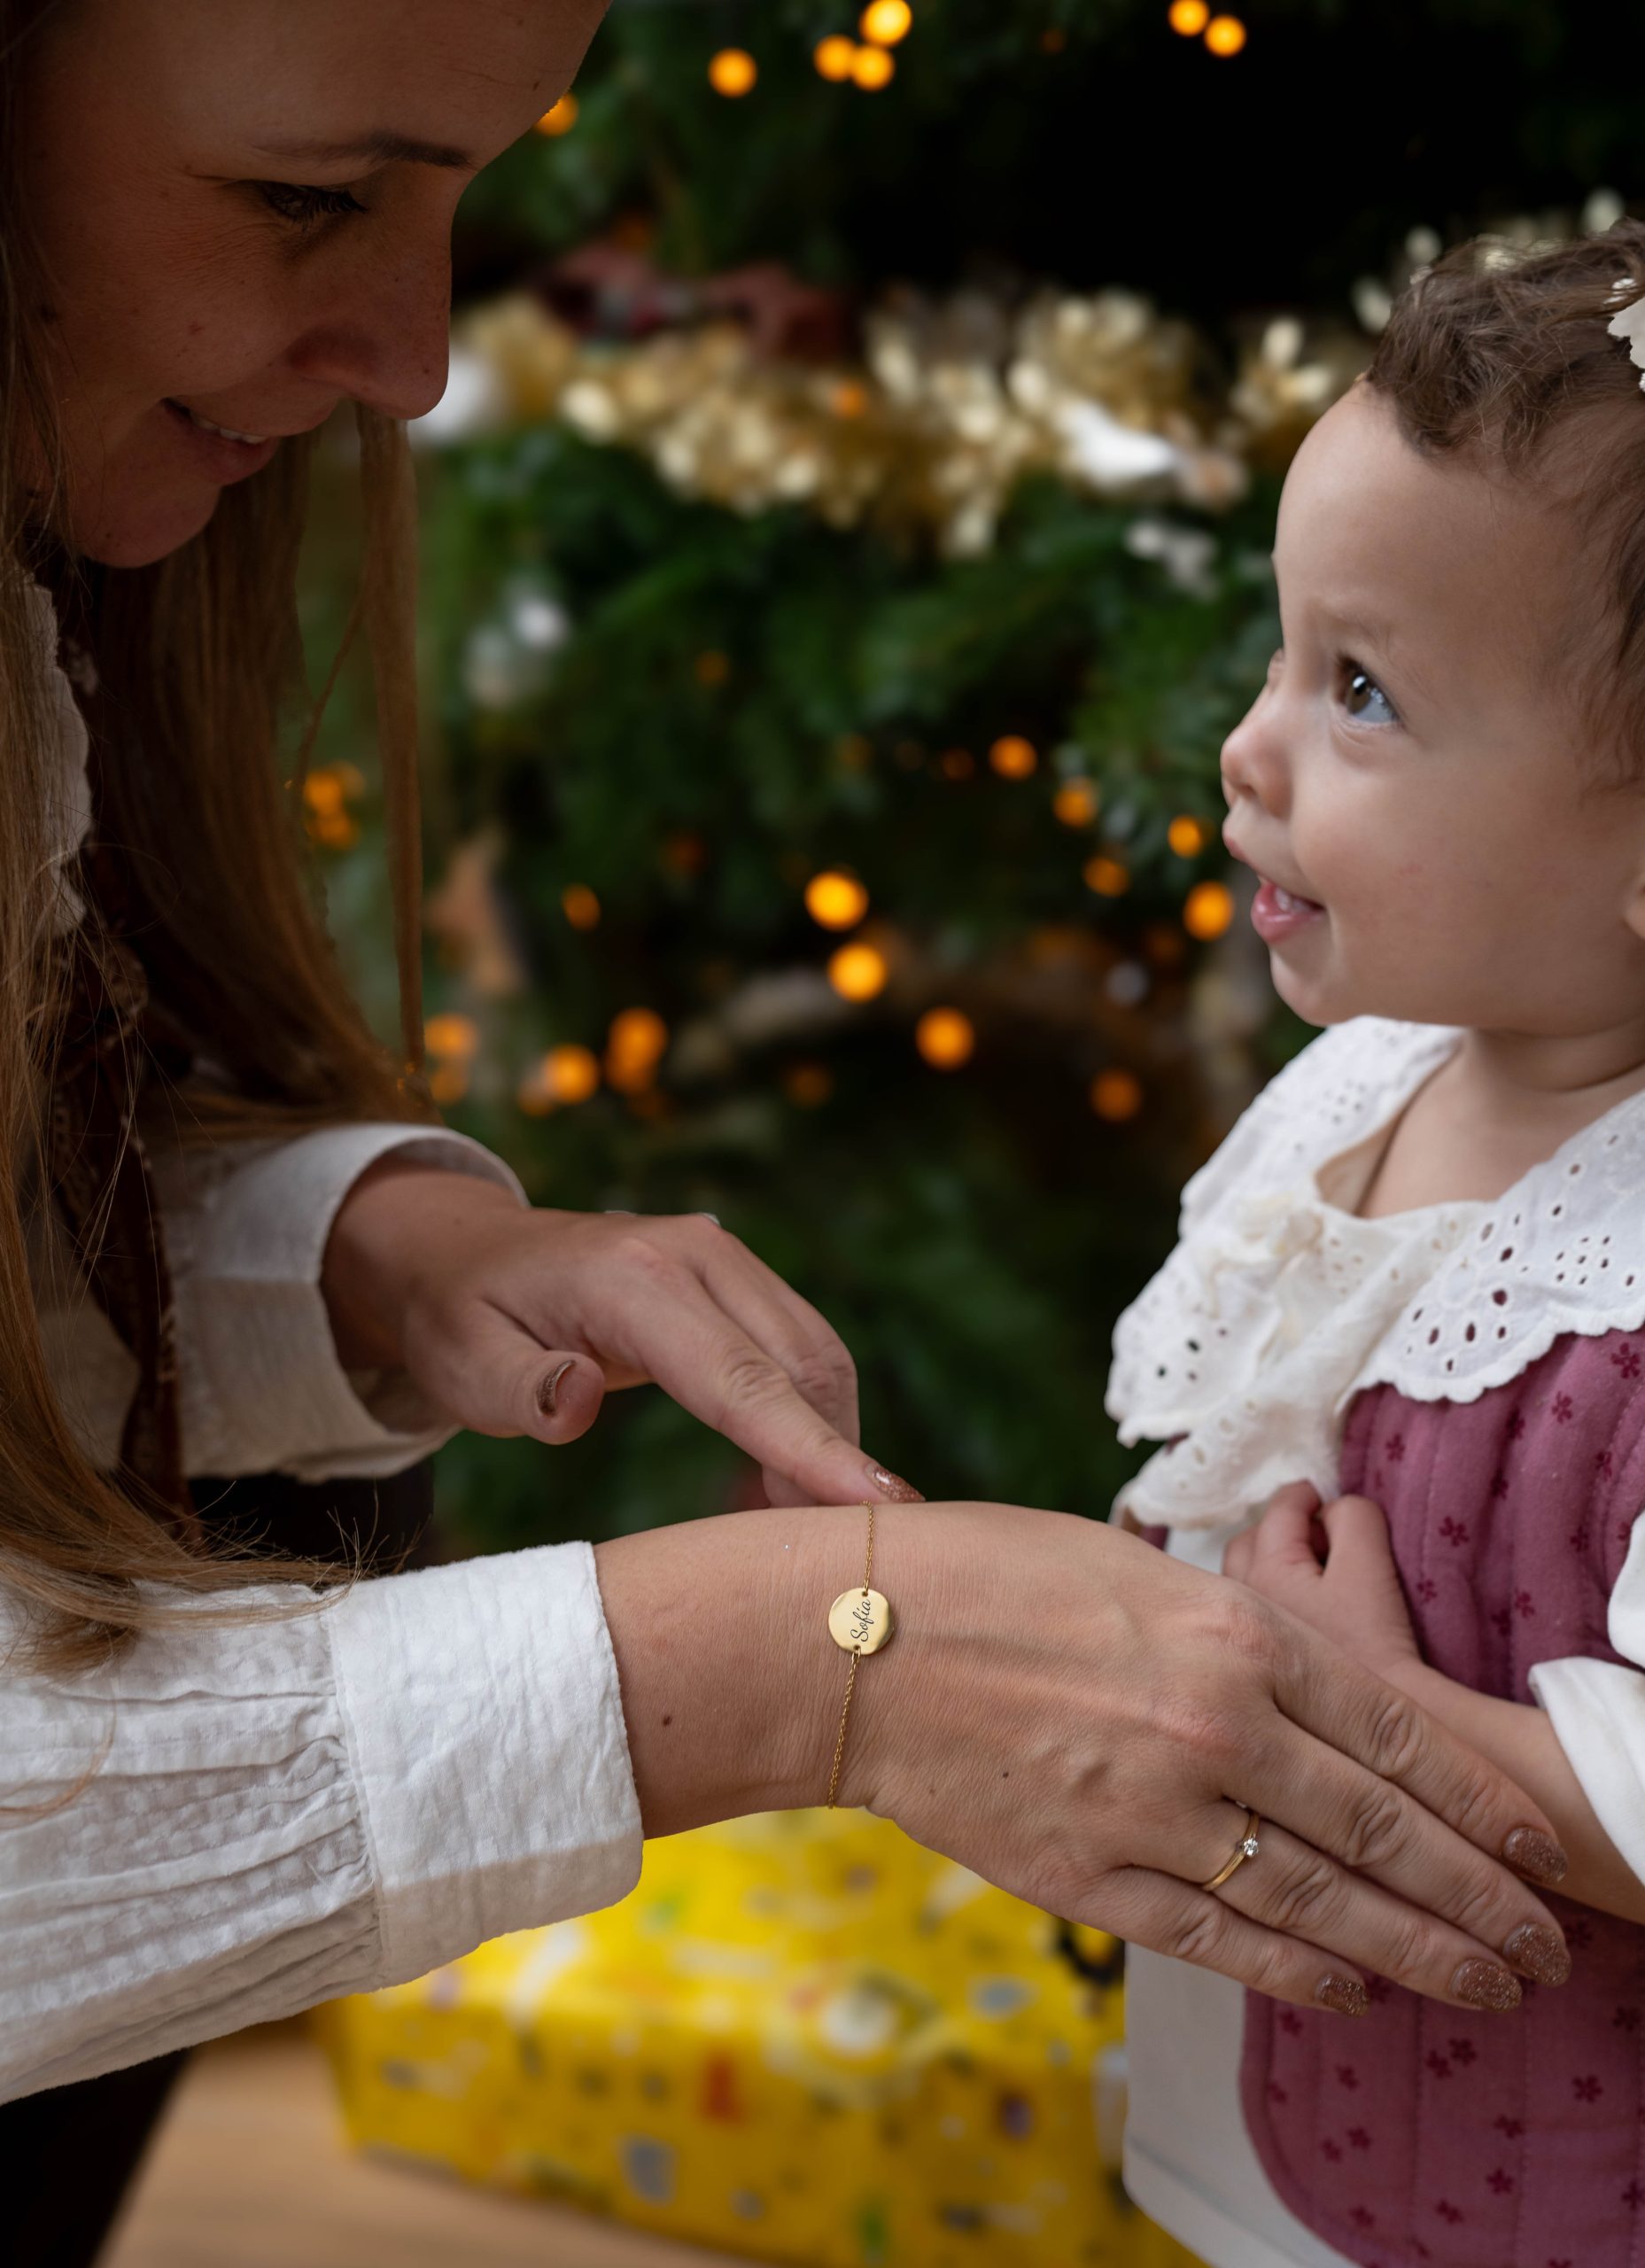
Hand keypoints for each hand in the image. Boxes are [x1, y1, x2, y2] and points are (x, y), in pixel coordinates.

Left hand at [321, 1161, 921, 1507]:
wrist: (467, 1248)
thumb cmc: (461, 1318)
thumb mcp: (460, 1362)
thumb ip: (516, 1389)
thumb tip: (579, 1400)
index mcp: (633, 1280)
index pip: (742, 1379)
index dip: (811, 1450)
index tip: (879, 1505)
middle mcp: (698, 1254)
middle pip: (802, 1367)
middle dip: (830, 1463)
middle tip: (824, 1563)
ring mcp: (726, 1258)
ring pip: (817, 1357)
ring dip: (824, 1444)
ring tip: (787, 1530)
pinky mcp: (740, 1277)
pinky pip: (800, 1350)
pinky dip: (806, 1419)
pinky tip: (770, 1482)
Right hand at [600, 1502, 1571, 2018]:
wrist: (852, 1639)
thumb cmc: (985, 1573)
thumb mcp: (1134, 1565)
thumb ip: (1232, 1630)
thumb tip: (1308, 1686)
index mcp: (1232, 1632)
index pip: (1396, 1736)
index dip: (1478, 1804)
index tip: (1531, 1847)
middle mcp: (1215, 1726)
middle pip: (1385, 1832)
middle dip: (1479, 1899)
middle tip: (1541, 1945)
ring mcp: (1155, 1811)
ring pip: (1322, 1903)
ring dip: (1419, 1953)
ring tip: (1484, 1986)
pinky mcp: (1094, 1875)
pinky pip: (1225, 1940)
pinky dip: (1302, 1973)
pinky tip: (1354, 1991)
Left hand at [1224, 1482, 1421, 1684]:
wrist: (1372, 1725)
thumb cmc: (1375, 1644)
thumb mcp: (1369, 1567)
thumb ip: (1353, 1520)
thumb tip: (1336, 1507)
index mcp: (1266, 1568)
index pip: (1281, 1509)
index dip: (1307, 1498)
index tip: (1321, 1500)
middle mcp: (1239, 1595)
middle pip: (1251, 1541)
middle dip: (1281, 1529)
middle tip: (1317, 1536)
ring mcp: (1239, 1630)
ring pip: (1245, 1578)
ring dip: (1272, 1565)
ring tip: (1309, 1575)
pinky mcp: (1253, 1659)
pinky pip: (1251, 1613)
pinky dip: (1270, 1600)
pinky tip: (1302, 1615)